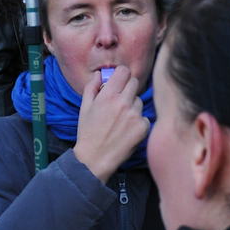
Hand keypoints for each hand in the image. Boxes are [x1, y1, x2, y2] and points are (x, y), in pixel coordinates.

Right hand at [73, 67, 148, 182]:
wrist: (95, 159)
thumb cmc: (88, 133)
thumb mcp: (84, 107)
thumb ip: (92, 86)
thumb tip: (100, 74)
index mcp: (108, 95)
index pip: (124, 71)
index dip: (121, 74)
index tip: (118, 80)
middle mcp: (124, 102)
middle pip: (134, 82)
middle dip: (127, 87)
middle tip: (120, 99)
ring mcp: (135, 115)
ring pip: (139, 100)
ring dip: (133, 105)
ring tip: (121, 119)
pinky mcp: (143, 128)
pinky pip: (144, 117)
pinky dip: (138, 121)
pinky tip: (127, 130)